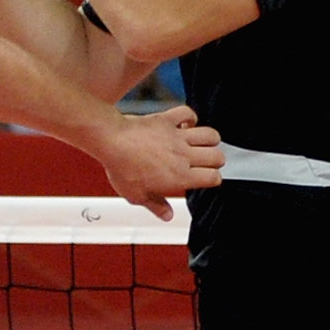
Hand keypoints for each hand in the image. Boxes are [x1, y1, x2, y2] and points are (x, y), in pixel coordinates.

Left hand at [100, 104, 222, 218]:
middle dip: (216, 160)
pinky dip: (190, 116)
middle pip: (217, 156)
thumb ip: (156, 206)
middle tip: (205, 162)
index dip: (213, 179)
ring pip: (210, 134)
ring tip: (201, 144)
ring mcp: (177, 136)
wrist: (111, 141)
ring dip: (209, 139)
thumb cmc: (122, 168)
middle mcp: (183, 156)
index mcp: (179, 176)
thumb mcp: (137, 195)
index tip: (206, 179)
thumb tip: (167, 215)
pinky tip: (185, 124)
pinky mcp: (168, 120)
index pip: (213, 178)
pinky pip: (188, 113)